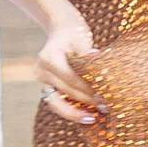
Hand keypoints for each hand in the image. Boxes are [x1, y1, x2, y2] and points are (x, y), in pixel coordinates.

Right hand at [35, 6, 101, 124]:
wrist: (61, 27)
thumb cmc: (73, 31)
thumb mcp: (81, 37)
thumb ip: (87, 53)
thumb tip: (96, 59)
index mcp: (48, 58)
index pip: (70, 79)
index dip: (87, 90)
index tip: (104, 97)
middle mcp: (41, 71)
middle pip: (65, 93)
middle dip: (85, 102)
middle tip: (106, 108)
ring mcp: (42, 80)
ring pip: (56, 103)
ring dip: (74, 113)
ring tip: (92, 119)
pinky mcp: (47, 86)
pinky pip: (58, 102)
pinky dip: (71, 109)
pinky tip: (85, 115)